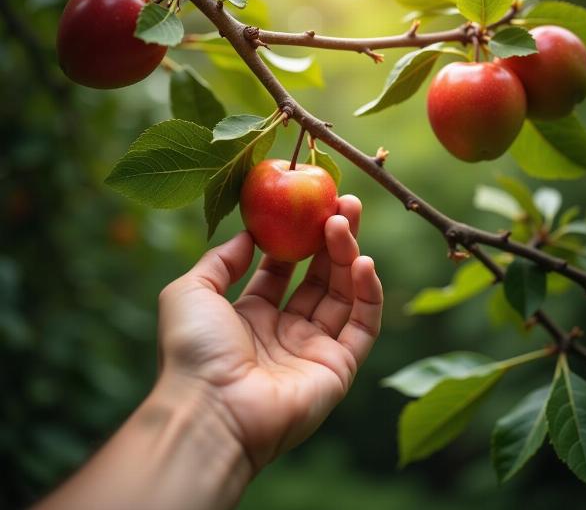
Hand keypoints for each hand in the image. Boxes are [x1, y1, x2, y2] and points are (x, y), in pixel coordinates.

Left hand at [157, 195, 382, 471]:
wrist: (209, 409)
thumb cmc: (194, 349)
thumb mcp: (192, 291)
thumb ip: (221, 260)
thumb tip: (249, 234)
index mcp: (251, 315)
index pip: (282, 269)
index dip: (296, 238)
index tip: (307, 206)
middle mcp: (284, 332)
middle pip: (317, 277)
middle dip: (330, 239)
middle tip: (343, 202)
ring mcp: (313, 350)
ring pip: (342, 295)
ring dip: (348, 255)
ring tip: (345, 220)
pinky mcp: (338, 368)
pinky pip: (362, 325)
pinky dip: (368, 293)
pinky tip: (363, 261)